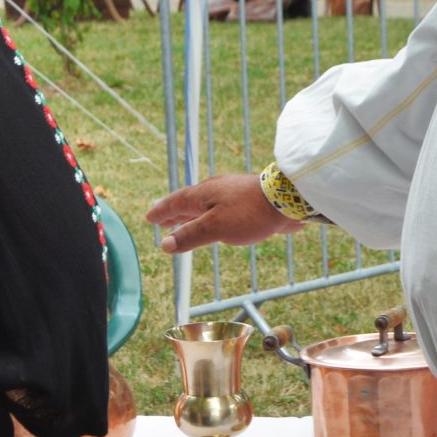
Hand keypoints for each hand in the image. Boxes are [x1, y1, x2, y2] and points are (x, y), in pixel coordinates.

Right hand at [146, 174, 305, 254]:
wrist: (287, 200)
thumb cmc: (250, 212)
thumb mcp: (216, 227)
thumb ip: (190, 236)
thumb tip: (165, 245)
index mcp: (202, 194)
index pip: (175, 203)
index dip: (161, 212)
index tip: (149, 218)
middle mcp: (214, 191)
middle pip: (187, 203)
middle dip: (173, 213)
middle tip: (161, 221)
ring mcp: (230, 195)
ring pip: (204, 205)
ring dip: (191, 215)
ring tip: (183, 223)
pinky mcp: (245, 202)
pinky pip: (219, 210)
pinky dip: (208, 217)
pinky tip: (215, 223)